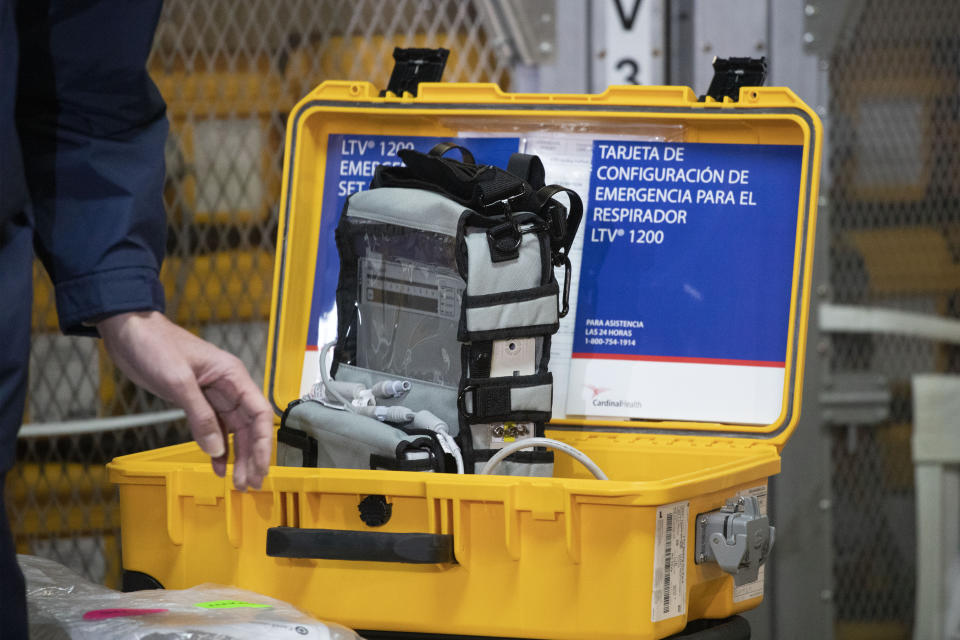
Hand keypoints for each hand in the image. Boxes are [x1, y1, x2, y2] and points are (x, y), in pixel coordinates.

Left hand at [97, 311, 272, 489]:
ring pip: (233, 431)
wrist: (129, 332)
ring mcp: (213, 396)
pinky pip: (214, 429)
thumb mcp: (178, 381)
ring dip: (237, 456)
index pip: (259, 413)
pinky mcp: (197, 402)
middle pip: (249, 427)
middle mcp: (229, 388)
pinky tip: (217, 467)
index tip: (261, 466)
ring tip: (237, 482)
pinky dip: (217, 449)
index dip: (263, 441)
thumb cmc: (155, 346)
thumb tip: (216, 450)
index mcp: (232, 377)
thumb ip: (200, 416)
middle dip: (252, 456)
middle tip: (250, 484)